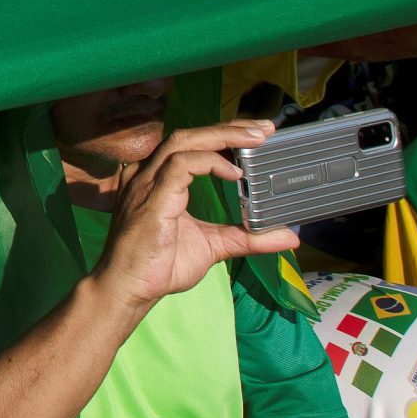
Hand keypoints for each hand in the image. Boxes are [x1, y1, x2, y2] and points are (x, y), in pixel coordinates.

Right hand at [92, 123, 297, 311]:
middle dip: (229, 128)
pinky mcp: (152, 197)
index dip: (225, 135)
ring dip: (222, 137)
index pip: (193, 145)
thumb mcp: (213, 246)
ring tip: (254, 139)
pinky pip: (180, 165)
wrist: (128, 289)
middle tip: (265, 128)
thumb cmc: (160, 267)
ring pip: (184, 141)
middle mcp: (150, 174)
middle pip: (190, 135)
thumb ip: (246, 237)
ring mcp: (148, 183)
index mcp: (160, 181)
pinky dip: (209, 163)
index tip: (257, 134)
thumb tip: (288, 237)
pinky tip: (233, 172)